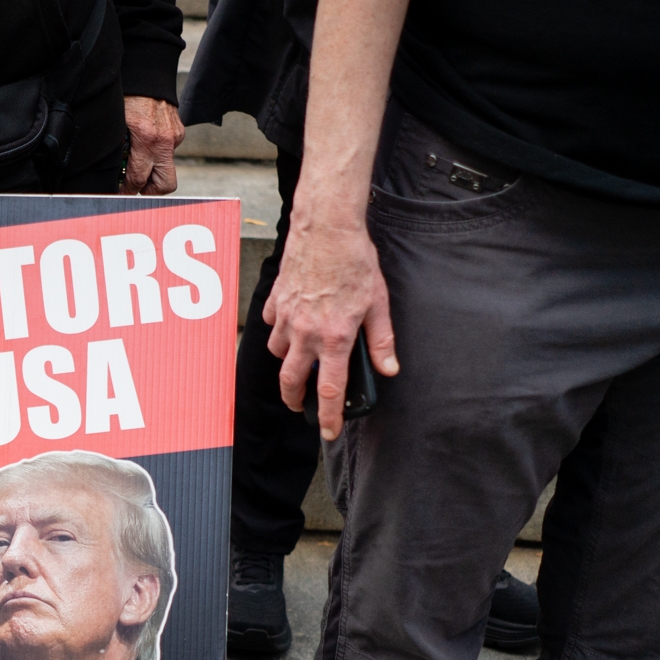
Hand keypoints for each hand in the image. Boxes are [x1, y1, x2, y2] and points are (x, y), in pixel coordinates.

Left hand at [121, 96, 182, 194]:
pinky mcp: (179, 131)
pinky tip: (145, 144)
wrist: (149, 74)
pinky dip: (157, 154)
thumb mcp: (117, 123)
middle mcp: (164, 141)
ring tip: (138, 165)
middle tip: (135, 188)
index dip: (127, 191)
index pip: (138, 179)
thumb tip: (112, 169)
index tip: (120, 193)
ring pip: (167, 169)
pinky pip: (169, 152)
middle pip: (165, 185)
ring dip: (153, 171)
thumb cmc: (129, 97)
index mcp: (146, 139)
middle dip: (149, 191)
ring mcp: (175, 137)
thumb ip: (118, 148)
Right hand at [263, 218, 396, 438]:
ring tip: (298, 361)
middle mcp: (306, 333)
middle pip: (291, 382)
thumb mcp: (378, 301)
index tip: (329, 432)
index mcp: (334, 337)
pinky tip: (290, 325)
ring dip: (287, 363)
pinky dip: (278, 331)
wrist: (326, 227)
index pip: (329, 391)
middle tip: (300, 406)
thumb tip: (388, 368)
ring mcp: (286, 318)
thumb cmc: (354, 260)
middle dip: (294, 401)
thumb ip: (381, 339)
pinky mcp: (276, 301)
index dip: (329, 417)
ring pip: (278, 354)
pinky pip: (271, 326)